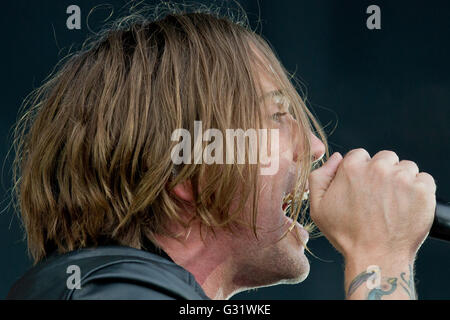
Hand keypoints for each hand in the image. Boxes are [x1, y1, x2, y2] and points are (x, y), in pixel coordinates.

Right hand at [308, 149, 435, 260]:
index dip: (361, 172)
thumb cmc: (346, 235)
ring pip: (405, 168)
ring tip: (393, 204)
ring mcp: (401, 178)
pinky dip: (419, 191)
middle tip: (379, 197)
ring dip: (402, 181)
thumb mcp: (318, 207)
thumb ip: (319, 177)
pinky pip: (425, 180)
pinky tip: (407, 207)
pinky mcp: (422, 190)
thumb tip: (335, 158)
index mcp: (351, 168)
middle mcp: (377, 168)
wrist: (376, 257)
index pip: (360, 155)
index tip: (363, 188)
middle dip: (382, 173)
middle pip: (385, 158)